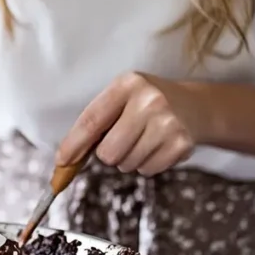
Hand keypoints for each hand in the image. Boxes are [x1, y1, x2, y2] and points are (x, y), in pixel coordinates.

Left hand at [56, 73, 210, 176]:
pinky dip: (146, 164)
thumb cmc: (145, 104)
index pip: (92, 120)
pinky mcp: (181, 144)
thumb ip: (95, 122)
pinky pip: (147, 171)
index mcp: (127, 84)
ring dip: (128, 159)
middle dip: (108, 153)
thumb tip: (65, 158)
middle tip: (122, 139)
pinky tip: (157, 146)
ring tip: (143, 139)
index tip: (61, 161)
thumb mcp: (121, 98)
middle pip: (108, 152)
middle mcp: (150, 101)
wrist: (194, 106)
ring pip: (126, 164)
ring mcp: (168, 123)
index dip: (73, 144)